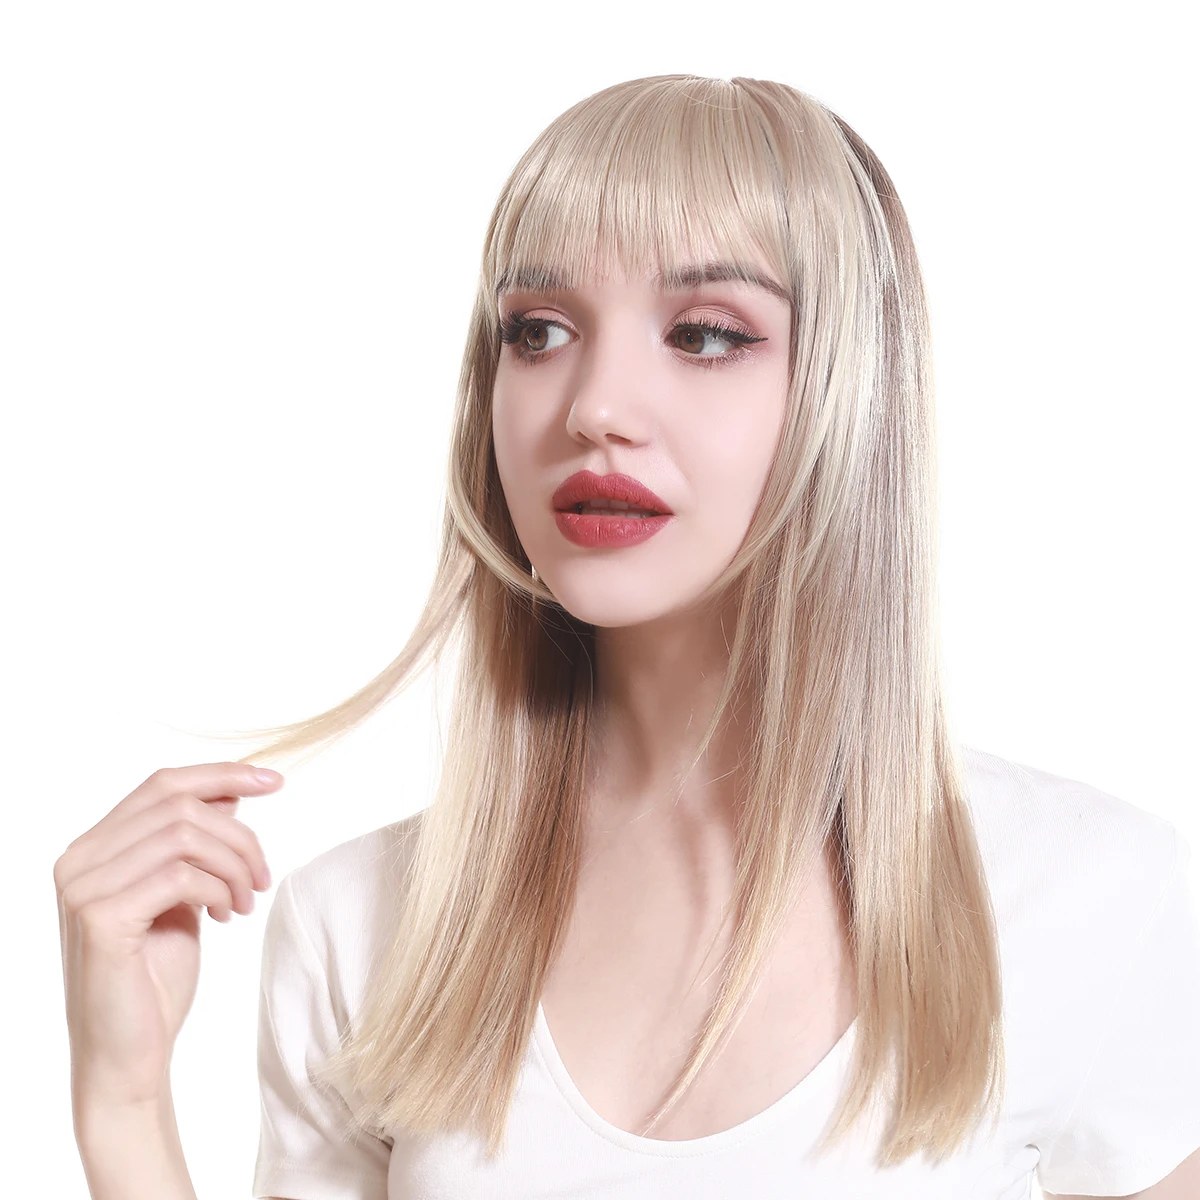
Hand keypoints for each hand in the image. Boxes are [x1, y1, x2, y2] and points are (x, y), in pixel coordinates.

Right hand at [55, 762, 282, 1109]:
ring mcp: (83, 888)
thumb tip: (231, 792)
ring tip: (247, 901)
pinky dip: (219, 889)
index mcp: (94, 849)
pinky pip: (179, 875)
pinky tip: (227, 915)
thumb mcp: (184, 896)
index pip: (162, 784)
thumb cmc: (154, 978)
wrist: (129, 1056)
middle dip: (239, 834)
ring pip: (184, 834)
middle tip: (263, 876)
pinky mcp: (99, 917)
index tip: (275, 780)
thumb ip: (194, 846)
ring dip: (234, 864)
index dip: (222, 775)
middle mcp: (78, 860)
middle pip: (179, 804)